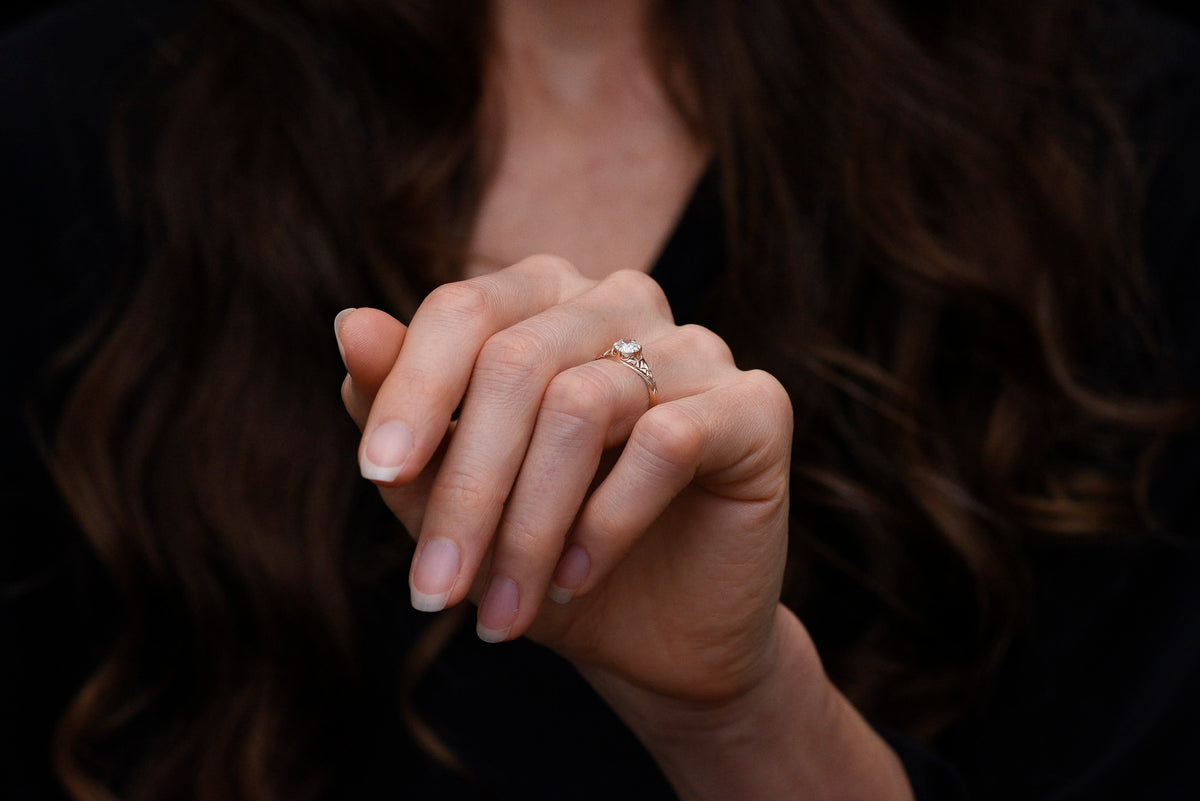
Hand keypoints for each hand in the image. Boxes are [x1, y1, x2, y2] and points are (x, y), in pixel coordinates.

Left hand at [336, 255, 913, 799]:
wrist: (658, 635)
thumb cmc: (545, 552)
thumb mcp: (454, 493)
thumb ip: (403, 412)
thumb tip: (349, 326)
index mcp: (545, 300)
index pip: (464, 311)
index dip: (413, 391)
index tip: (376, 475)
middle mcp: (622, 302)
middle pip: (516, 362)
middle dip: (466, 488)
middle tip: (433, 592)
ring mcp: (695, 348)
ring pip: (581, 404)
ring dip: (528, 526)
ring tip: (502, 609)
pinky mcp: (755, 406)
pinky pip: (665, 441)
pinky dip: (606, 522)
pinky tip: (576, 577)